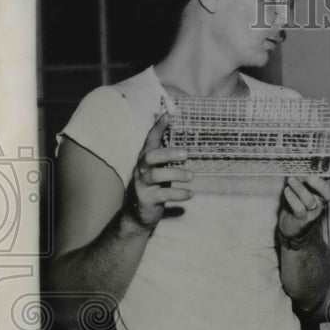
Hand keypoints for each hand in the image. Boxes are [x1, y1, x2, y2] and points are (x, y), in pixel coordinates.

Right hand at [124, 113, 192, 230]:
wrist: (138, 214)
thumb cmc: (155, 186)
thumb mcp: (160, 169)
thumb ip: (167, 156)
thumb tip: (185, 140)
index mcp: (146, 159)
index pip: (150, 140)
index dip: (158, 127)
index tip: (168, 114)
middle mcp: (141, 169)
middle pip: (150, 157)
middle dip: (167, 153)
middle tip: (186, 153)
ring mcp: (142, 185)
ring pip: (156, 175)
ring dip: (176, 174)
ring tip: (192, 176)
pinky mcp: (146, 199)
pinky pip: (162, 195)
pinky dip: (177, 194)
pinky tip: (190, 194)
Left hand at [278, 170, 329, 242]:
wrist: (287, 219)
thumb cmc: (294, 197)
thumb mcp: (298, 184)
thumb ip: (300, 174)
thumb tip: (296, 161)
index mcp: (322, 190)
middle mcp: (320, 200)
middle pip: (328, 194)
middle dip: (321, 185)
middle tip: (310, 177)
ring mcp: (313, 210)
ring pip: (310, 200)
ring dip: (300, 189)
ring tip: (291, 179)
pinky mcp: (303, 218)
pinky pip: (299, 208)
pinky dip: (292, 199)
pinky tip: (287, 191)